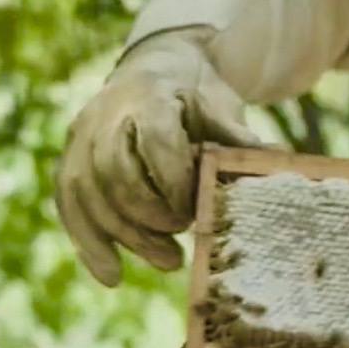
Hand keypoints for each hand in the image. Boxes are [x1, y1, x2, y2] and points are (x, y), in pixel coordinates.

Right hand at [55, 28, 262, 287]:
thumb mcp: (220, 109)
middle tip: (183, 237)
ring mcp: (80, 139)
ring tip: (169, 262)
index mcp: (147, 96)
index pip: (152, 142)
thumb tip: (280, 159)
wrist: (154, 71)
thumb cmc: (194, 97)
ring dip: (126, 237)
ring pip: (86, 195)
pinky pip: (69, 207)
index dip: (173, 182)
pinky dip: (88, 244)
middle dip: (148, 215)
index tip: (197, 211)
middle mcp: (103, 115)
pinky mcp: (68, 162)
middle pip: (112, 173)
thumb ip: (237, 139)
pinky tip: (112, 276)